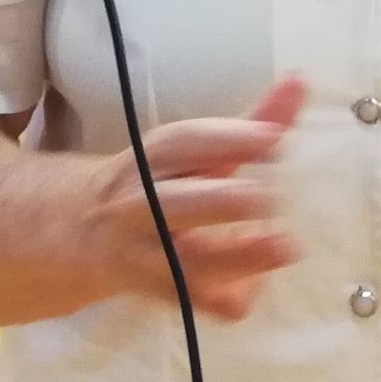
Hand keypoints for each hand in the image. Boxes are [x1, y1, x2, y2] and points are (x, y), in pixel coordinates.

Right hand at [71, 76, 305, 320]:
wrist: (80, 230)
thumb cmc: (158, 181)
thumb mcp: (193, 149)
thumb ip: (250, 121)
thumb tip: (300, 80)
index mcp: (151, 158)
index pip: (182, 143)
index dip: (228, 140)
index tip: (274, 138)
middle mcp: (140, 204)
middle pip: (177, 204)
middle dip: (226, 202)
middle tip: (275, 198)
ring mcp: (144, 252)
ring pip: (186, 262)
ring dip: (237, 257)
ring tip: (286, 246)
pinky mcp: (155, 292)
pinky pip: (192, 301)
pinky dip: (226, 298)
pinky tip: (254, 286)